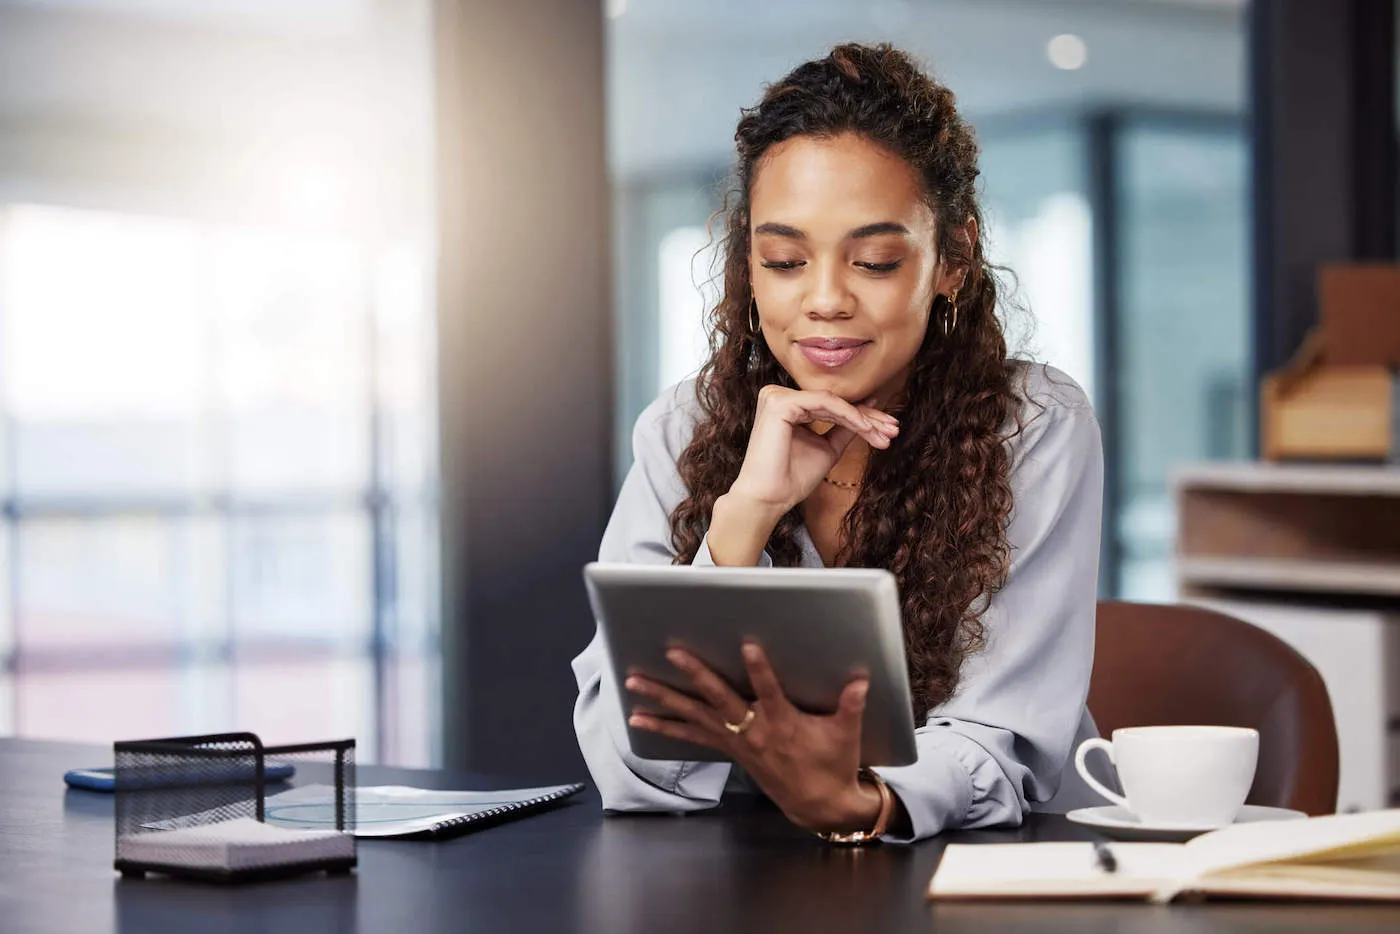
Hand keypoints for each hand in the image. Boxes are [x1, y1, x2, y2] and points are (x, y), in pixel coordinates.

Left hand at [625, 642, 880, 833]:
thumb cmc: (833, 764)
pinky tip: (638, 719)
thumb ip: (851, 705)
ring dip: (663, 699)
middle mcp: (753, 731)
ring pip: (694, 716)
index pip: (770, 692)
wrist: (818, 805)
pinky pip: (690, 736)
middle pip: (719, 699)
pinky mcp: (728, 750)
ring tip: (634, 682)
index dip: (760, 670)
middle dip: (696, 675)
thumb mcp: (846, 735)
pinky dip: (664, 727)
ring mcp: (736, 742)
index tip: (748, 645)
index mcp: (783, 723)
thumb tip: (860, 680)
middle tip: (673, 653)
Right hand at [729, 386, 898, 514]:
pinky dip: (849, 415)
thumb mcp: (827, 448)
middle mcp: (778, 396)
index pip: (831, 406)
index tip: (888, 430)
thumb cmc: (791, 478)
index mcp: (786, 406)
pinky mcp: (780, 403)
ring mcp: (776, 397)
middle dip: (868, 418)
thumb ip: (845, 428)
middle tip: (894, 429)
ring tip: (885, 434)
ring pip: (832, 402)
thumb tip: (870, 407)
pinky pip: (824, 404)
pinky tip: (867, 429)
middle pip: (833, 402)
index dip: (862, 417)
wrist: (769, 499)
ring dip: (863, 418)